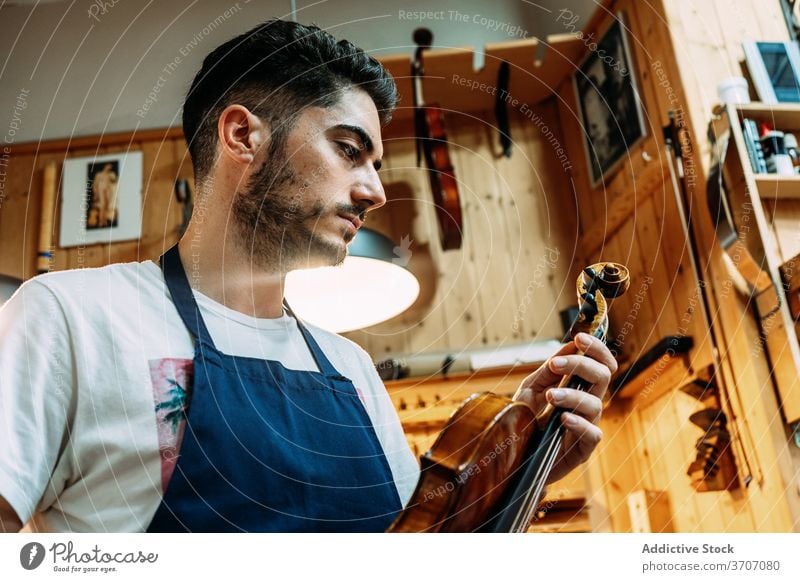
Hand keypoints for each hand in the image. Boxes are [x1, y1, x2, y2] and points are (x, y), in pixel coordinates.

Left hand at [512, 332, 616, 483]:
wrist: (514, 456)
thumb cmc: (526, 420)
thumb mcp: (531, 389)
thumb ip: (549, 370)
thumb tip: (569, 344)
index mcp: (580, 387)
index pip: (600, 363)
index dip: (596, 348)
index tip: (579, 337)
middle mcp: (587, 404)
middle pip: (603, 377)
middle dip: (582, 365)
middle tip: (557, 363)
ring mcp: (587, 426)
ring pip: (596, 404)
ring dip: (572, 395)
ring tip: (551, 396)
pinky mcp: (583, 449)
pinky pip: (592, 434)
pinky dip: (579, 424)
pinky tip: (563, 418)